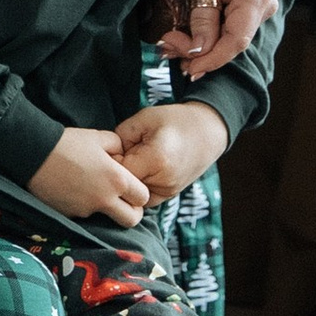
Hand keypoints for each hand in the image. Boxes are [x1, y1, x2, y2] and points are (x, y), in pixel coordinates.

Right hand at [28, 123, 151, 225]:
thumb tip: (121, 155)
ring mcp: (86, 210)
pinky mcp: (69, 215)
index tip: (131, 186)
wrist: (34, 154)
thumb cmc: (69, 143)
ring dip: (104, 206)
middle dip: (131, 212)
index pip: (143, 198)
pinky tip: (72, 189)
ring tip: (88, 187)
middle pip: (131, 220)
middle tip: (122, 200)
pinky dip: (82, 205)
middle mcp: (105, 200)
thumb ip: (118, 146)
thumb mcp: (99, 137)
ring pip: (106, 217)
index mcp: (117, 180)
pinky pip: (83, 214)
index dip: (140, 193)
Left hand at [113, 102, 228, 201]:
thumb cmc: (175, 120)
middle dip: (118, 172)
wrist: (208, 132)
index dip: (111, 160)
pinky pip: (143, 197)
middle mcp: (163, 182)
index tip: (114, 148)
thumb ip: (120, 137)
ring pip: (132, 194)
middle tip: (125, 152)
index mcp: (156, 161)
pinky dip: (138, 185)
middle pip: (124, 186)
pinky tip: (143, 168)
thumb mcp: (144, 118)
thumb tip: (107, 156)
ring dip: (129, 180)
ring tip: (137, 158)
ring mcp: (168, 192)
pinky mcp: (170, 195)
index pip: (118, 172)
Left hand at [160, 0, 276, 77]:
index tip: (189, 67)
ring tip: (170, 47)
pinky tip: (185, 41)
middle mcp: (263, 7)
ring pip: (227, 39)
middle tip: (167, 50)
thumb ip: (202, 19)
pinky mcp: (246, 10)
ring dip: (200, 46)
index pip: (236, 41)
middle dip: (199, 52)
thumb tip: (198, 53)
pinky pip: (227, 30)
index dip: (212, 58)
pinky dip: (206, 37)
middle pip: (231, 43)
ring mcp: (257, 10)